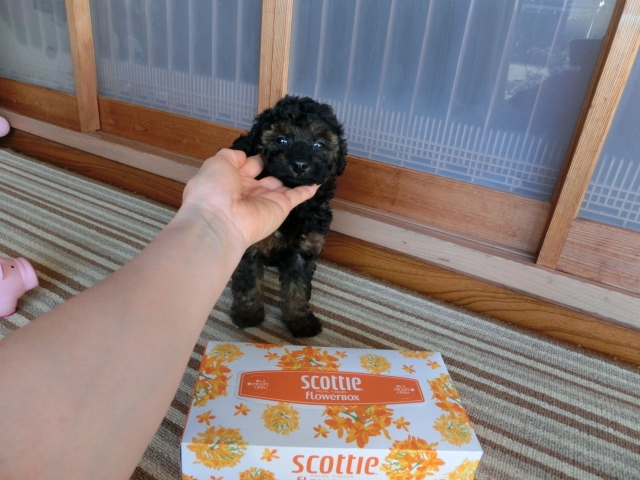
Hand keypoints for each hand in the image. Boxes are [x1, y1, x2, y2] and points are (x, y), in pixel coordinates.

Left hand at [180, 149, 319, 247]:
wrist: (219, 221)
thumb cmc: (214, 189)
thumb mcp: (217, 163)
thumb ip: (231, 156)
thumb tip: (245, 156)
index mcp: (232, 180)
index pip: (249, 165)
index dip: (258, 156)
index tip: (272, 145)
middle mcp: (249, 190)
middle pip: (267, 175)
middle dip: (278, 164)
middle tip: (293, 149)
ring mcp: (266, 200)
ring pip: (283, 184)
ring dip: (293, 175)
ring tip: (308, 160)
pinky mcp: (281, 208)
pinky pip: (297, 196)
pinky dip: (307, 190)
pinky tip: (317, 181)